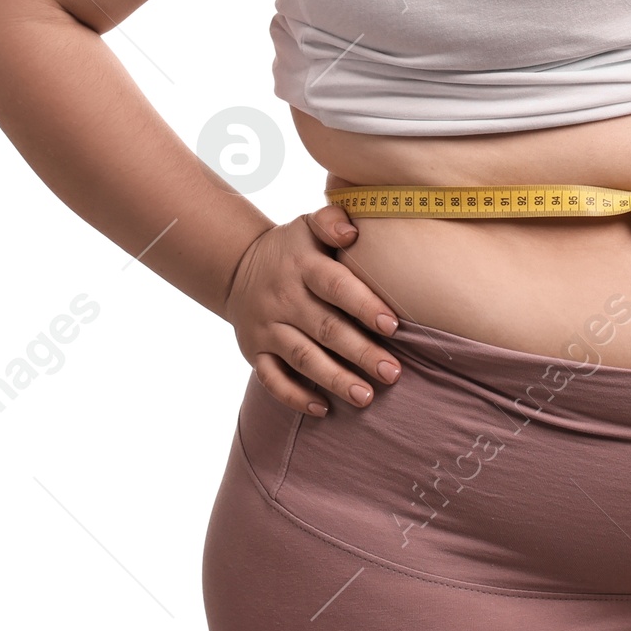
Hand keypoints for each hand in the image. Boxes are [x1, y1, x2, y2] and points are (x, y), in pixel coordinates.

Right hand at [225, 204, 403, 416]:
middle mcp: (283, 298)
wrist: (237, 266)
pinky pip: (272, 379)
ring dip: (335, 379)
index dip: (364, 306)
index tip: (393, 326)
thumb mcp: (308, 225)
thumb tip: (352, 232)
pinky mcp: (254, 351)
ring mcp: (266, 327)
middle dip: (361, 352)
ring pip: (302, 358)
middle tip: (393, 372)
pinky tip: (323, 409)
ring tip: (366, 396)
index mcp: (302, 265)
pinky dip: (295, 397)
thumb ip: (332, 221)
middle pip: (325, 328)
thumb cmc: (292, 248)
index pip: (335, 286)